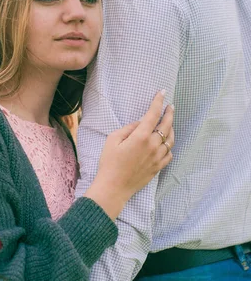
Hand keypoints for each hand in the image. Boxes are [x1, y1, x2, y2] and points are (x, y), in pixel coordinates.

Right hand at [84, 90, 174, 219]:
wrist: (114, 187)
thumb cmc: (109, 163)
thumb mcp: (112, 140)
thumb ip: (128, 129)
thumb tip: (140, 124)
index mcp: (141, 137)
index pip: (153, 114)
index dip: (158, 102)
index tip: (162, 93)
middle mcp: (153, 146)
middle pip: (167, 125)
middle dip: (169, 113)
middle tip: (170, 106)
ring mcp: (157, 158)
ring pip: (171, 140)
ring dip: (171, 129)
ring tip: (169, 123)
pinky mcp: (158, 168)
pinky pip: (169, 154)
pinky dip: (169, 146)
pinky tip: (165, 144)